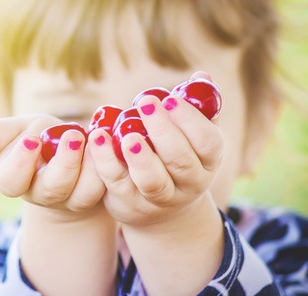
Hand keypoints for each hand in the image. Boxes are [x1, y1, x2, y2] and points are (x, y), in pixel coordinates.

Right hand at [0, 114, 105, 219]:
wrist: (67, 155)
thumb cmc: (38, 140)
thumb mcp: (15, 132)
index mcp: (15, 179)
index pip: (11, 181)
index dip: (21, 163)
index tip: (31, 140)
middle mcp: (42, 193)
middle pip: (52, 188)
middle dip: (64, 163)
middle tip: (73, 135)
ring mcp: (70, 199)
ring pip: (82, 192)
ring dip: (90, 166)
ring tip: (96, 138)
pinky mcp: (95, 197)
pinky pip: (104, 188)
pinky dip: (108, 167)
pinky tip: (110, 146)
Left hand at [88, 89, 222, 226]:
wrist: (161, 206)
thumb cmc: (177, 158)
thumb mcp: (191, 137)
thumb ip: (197, 109)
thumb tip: (201, 76)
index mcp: (207, 162)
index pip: (208, 142)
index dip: (191, 121)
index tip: (169, 99)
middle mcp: (189, 184)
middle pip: (180, 161)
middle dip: (163, 131)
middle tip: (146, 104)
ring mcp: (160, 199)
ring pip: (153, 181)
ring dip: (141, 158)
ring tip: (127, 135)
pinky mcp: (130, 204)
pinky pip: (118, 183)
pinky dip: (107, 161)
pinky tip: (99, 138)